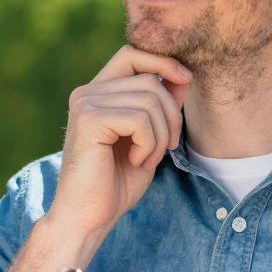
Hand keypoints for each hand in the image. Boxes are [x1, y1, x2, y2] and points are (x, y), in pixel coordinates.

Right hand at [47, 45, 191, 245]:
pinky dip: (149, 144)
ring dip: (160, 135)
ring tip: (146, 158)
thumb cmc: (115, 184)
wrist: (87, 218)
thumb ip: (160, 106)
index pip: (133, 54)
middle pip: (149, 79)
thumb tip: (183, 75)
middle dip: (171, 114)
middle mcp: (87, 92)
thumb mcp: (148, 140)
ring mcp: (85, 103)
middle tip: (165, 148)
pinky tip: (135, 161)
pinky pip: (140, 119)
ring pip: (150, 99)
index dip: (164, 61)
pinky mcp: (88, 120)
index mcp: (97, 93)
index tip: (186, 79)